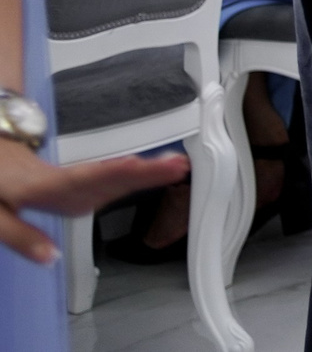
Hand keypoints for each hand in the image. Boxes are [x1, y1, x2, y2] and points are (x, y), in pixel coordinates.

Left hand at [0, 146, 187, 265]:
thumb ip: (21, 238)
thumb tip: (50, 258)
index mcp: (42, 186)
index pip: (78, 178)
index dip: (107, 172)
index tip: (134, 166)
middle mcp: (65, 179)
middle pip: (106, 174)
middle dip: (141, 170)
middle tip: (175, 166)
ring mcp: (75, 179)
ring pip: (114, 173)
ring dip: (146, 170)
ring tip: (177, 166)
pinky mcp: (81, 183)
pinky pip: (110, 177)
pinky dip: (135, 175)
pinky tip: (157, 173)